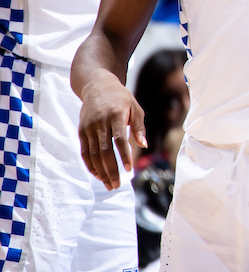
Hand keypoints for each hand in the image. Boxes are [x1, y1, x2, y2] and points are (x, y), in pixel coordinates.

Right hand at [78, 74, 145, 189]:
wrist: (97, 86)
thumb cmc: (121, 99)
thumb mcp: (135, 107)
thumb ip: (139, 127)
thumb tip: (144, 145)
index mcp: (116, 115)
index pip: (119, 139)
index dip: (124, 156)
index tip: (130, 170)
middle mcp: (100, 122)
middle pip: (104, 150)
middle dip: (111, 170)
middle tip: (117, 185)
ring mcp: (88, 127)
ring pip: (93, 154)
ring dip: (100, 171)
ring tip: (109, 184)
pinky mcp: (81, 131)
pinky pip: (84, 151)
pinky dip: (90, 165)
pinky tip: (98, 175)